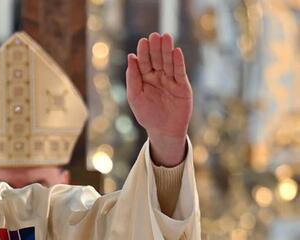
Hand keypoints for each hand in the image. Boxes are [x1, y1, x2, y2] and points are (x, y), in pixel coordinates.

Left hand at [126, 32, 192, 165]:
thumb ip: (132, 78)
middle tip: (155, 35)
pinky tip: (176, 51)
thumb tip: (131, 58)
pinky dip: (178, 62)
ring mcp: (171, 81)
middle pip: (157, 59)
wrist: (163, 131)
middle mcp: (158, 77)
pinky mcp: (182, 86)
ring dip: (167, 50)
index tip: (142, 41)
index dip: (143, 52)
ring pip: (169, 63)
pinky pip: (180, 72)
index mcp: (145, 79)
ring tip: (166, 37)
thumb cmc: (147, 115)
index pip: (143, 63)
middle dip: (156, 48)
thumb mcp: (135, 97)